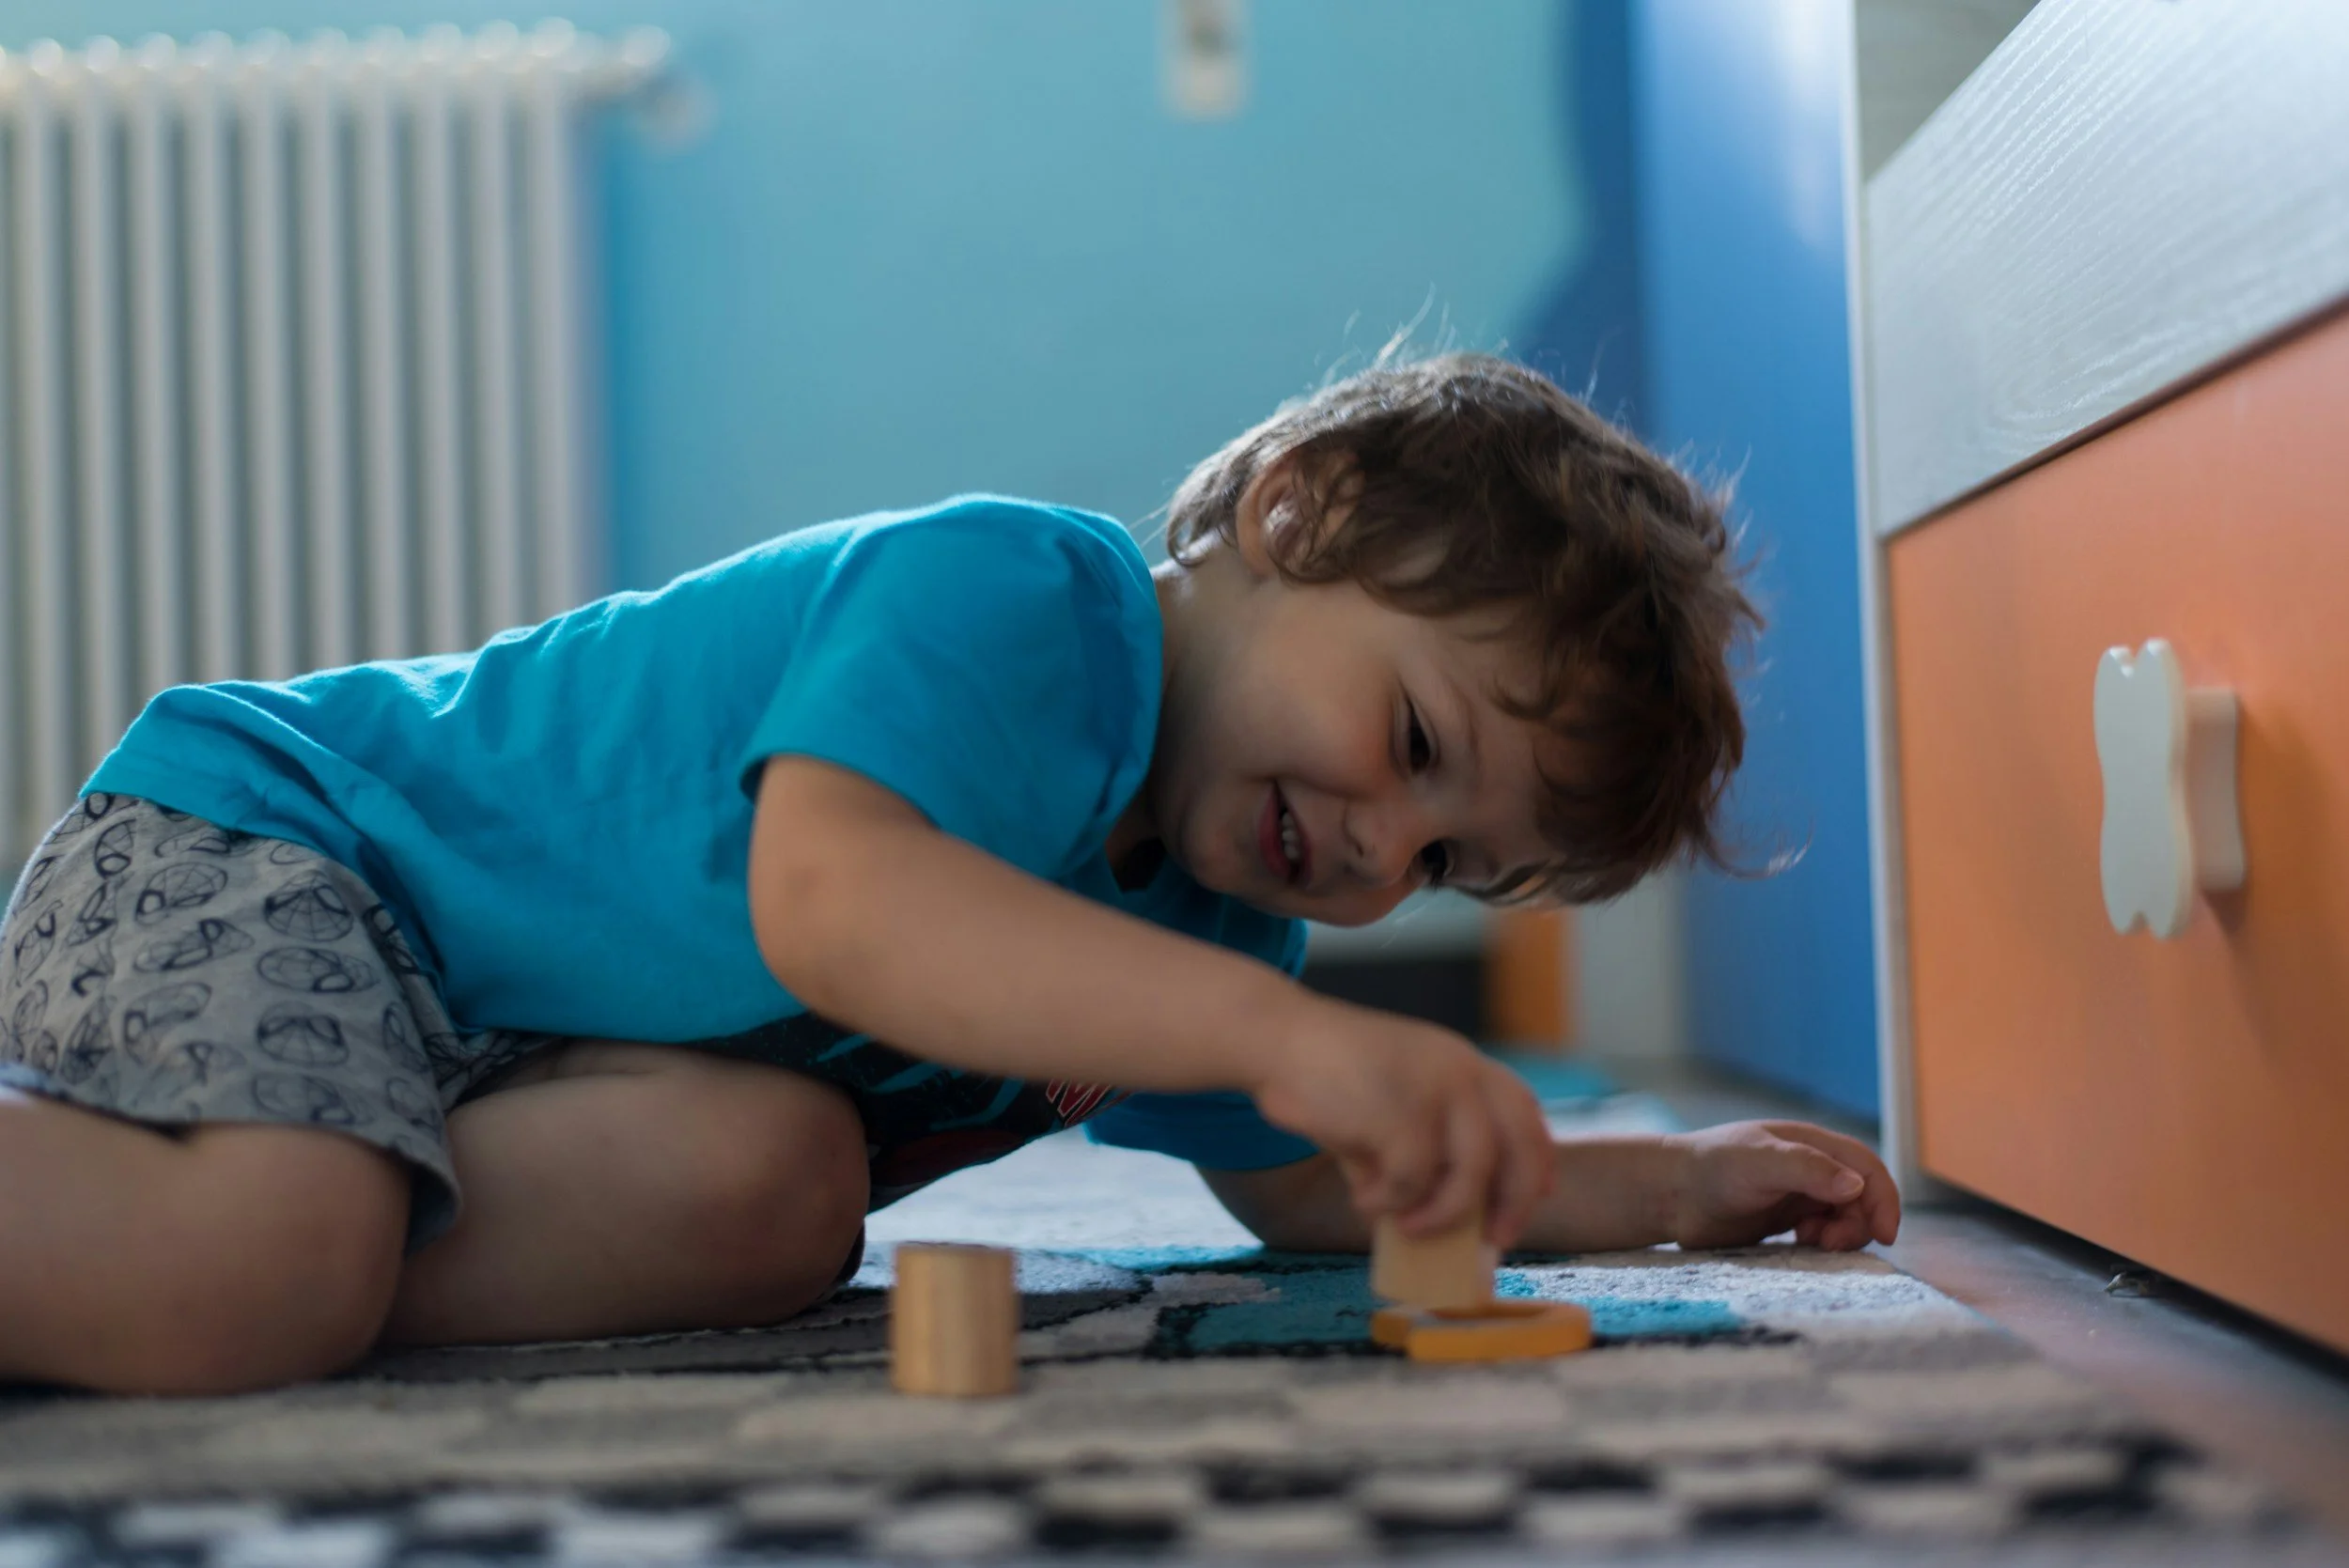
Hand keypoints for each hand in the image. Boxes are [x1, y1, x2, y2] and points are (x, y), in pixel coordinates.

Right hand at [1246, 998, 1554, 1249]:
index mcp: (1461, 1061)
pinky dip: (1389, 1203)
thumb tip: (1442, 1220)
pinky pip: (1412, 1182)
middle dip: (1513, 1201)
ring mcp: (1434, 1089)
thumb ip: (1421, 1149)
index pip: (1523, 1110)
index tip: (1536, 1196)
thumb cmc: (1326, 1077)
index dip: (1536, 1157)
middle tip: (1493, 1238)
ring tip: (1406, 1227)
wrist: (1276, 1040)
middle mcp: (1460, 1069)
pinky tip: (1362, 1196)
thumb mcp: (1389, 1104)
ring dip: (1442, 1215)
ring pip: (1470, 1175)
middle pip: (1518, 1145)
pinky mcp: (1400, 1113)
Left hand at [1666, 1120, 1900, 1250]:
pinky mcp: (1785, 1220)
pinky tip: (1797, 1245)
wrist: (1671, 1194)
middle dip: (1858, 1223)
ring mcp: (1799, 1194)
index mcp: (1812, 1144)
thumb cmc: (1712, 1168)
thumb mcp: (1760, 1162)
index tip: (1885, 1236)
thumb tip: (1857, 1186)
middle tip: (1829, 1244)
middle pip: (1862, 1197)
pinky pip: (1822, 1233)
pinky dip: (1822, 1243)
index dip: (1884, 1199)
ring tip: (1809, 1242)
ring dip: (1840, 1235)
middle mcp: (1811, 1167)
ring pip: (1845, 1218)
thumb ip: (1807, 1169)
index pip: (1867, 1168)